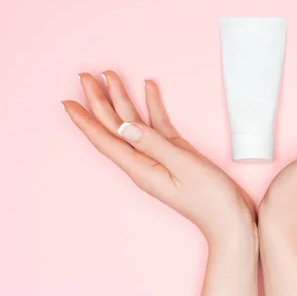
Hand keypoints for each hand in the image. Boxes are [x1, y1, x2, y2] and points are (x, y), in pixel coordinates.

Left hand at [62, 71, 255, 246]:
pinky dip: (152, 106)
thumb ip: (154, 144)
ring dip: (122, 99)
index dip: (85, 120)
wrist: (229, 220)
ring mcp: (159, 157)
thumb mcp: (182, 166)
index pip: (105, 139)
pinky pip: (157, 126)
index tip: (67, 100)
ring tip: (111, 76)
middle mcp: (144, 162)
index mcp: (140, 168)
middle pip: (114, 127)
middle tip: (85, 76)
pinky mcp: (175, 153)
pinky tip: (149, 88)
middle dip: (99, 101)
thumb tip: (124, 126)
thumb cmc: (209, 199)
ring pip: (134, 123)